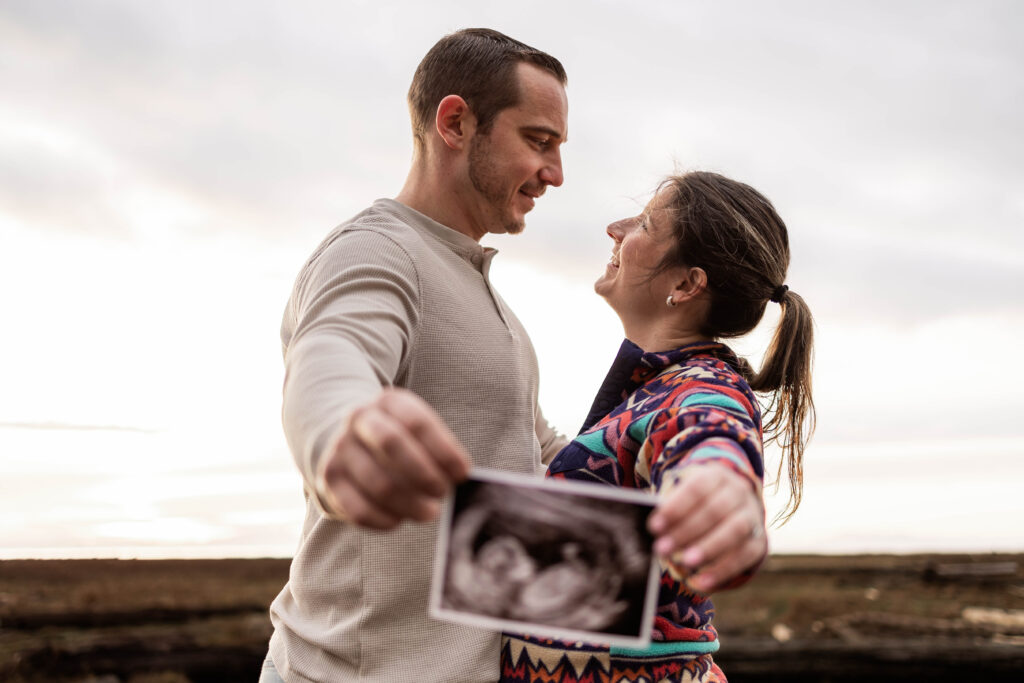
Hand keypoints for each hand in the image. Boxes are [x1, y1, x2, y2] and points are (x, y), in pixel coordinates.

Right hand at [318, 387, 470, 528]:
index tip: (463, 473)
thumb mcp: (419, 432)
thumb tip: (460, 478)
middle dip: (423, 473)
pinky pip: (358, 509)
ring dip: (410, 504)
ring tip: (428, 511)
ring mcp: (340, 448)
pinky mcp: (329, 480)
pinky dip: (385, 520)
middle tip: (443, 492)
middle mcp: (359, 418)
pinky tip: (400, 519)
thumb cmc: (401, 441)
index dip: (444, 450)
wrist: (352, 442)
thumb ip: (441, 450)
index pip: (417, 421)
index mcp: (388, 402)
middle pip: (391, 443)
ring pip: (377, 482)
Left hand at [647, 463, 766, 592]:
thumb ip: (672, 512)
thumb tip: (655, 530)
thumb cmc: (698, 504)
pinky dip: (722, 570)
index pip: (696, 488)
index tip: (654, 527)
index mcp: (716, 476)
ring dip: (708, 548)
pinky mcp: (759, 541)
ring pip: (734, 530)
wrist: (736, 506)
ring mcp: (753, 516)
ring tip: (684, 562)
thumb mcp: (686, 498)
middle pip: (715, 510)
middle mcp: (738, 492)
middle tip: (662, 548)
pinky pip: (744, 556)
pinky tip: (701, 583)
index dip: (675, 507)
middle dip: (686, 531)